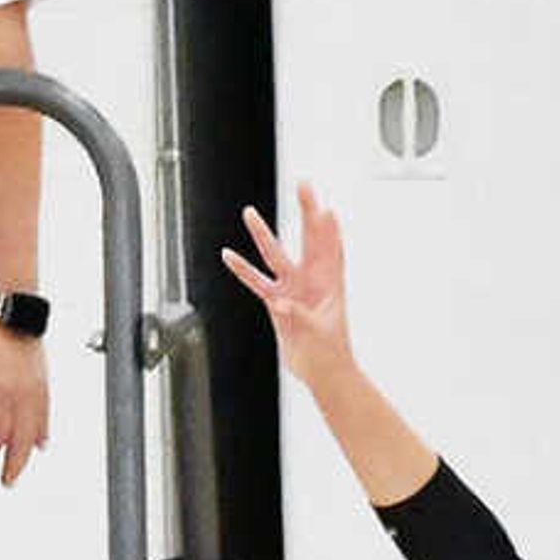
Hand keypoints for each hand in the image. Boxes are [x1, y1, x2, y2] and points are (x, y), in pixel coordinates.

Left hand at [0, 316, 49, 485]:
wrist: (11, 309)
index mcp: (1, 391)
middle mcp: (22, 394)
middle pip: (21, 438)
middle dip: (14, 463)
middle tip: (8, 482)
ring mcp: (36, 388)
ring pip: (37, 428)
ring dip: (29, 450)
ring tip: (22, 467)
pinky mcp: (44, 380)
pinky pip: (46, 412)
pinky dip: (44, 430)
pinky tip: (42, 443)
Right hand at [221, 184, 354, 390]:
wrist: (322, 373)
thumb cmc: (329, 354)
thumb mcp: (318, 335)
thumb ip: (300, 317)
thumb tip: (281, 303)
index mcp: (330, 285)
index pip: (330, 249)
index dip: (329, 229)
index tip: (325, 208)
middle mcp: (311, 281)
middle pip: (307, 239)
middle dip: (306, 212)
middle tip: (304, 186)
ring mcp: (293, 289)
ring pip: (274, 256)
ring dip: (262, 235)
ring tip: (249, 214)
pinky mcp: (277, 303)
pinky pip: (257, 282)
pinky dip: (242, 270)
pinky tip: (229, 256)